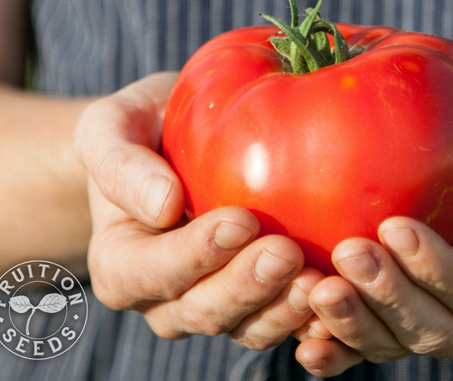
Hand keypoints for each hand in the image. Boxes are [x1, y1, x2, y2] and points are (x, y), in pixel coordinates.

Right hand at [73, 72, 323, 348]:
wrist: (178, 146)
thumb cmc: (143, 131)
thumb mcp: (112, 125)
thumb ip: (120, 161)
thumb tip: (162, 205)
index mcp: (122, 264)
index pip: (153, 271)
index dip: (196, 254)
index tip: (240, 221)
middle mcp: (166, 300)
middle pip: (204, 310)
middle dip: (247, 286)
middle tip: (287, 251)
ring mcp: (216, 308)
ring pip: (248, 328)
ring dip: (283, 309)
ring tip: (319, 279)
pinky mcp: (261, 305)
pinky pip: (285, 324)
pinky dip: (311, 317)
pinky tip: (340, 292)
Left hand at [293, 101, 452, 375]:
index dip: (441, 271)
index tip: (396, 228)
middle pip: (437, 331)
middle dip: (390, 298)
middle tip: (348, 253)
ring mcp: (438, 331)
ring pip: (396, 346)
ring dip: (355, 325)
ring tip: (316, 289)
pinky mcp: (397, 325)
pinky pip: (366, 348)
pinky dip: (336, 349)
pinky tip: (305, 342)